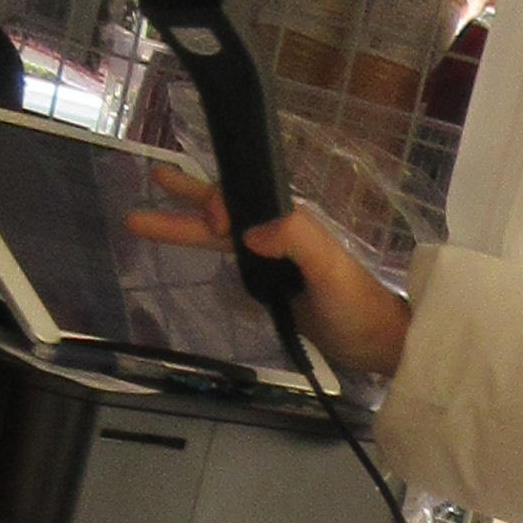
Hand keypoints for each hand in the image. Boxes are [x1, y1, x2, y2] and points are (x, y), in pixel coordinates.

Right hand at [124, 181, 412, 383]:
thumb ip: (296, 240)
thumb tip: (247, 233)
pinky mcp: (272, 288)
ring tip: (143, 219)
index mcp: (289, 224)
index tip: (213, 227)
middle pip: (224, 210)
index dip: (217, 205)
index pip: (239, 202)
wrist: (379, 345)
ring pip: (221, 236)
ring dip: (185, 225)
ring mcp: (273, 263)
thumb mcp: (330, 268)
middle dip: (185, 196)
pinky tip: (188, 254)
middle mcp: (277, 236)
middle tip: (152, 177)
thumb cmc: (358, 305)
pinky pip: (233, 263)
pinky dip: (206, 253)